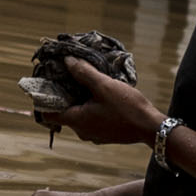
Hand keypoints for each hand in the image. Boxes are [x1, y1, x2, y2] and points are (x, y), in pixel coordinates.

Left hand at [35, 56, 162, 147]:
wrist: (151, 127)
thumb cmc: (127, 107)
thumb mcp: (103, 85)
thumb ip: (83, 73)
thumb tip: (67, 61)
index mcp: (77, 121)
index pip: (48, 114)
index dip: (43, 99)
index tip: (46, 84)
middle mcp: (82, 131)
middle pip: (64, 112)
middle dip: (64, 95)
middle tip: (67, 77)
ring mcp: (94, 135)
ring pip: (79, 115)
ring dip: (80, 100)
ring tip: (85, 83)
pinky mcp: (106, 134)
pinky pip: (91, 119)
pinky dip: (91, 107)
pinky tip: (100, 95)